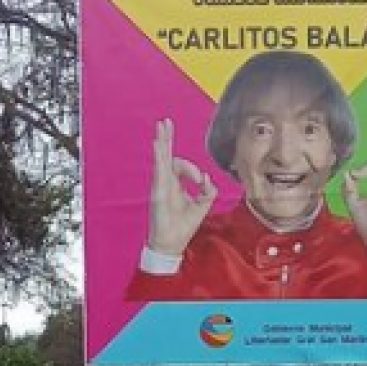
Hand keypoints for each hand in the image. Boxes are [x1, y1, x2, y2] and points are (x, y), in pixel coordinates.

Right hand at [147, 118, 216, 255]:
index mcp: (176, 184)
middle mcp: (167, 181)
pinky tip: (158, 143)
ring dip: (164, 141)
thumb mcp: (202, 206)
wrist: (172, 242)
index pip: (181, 165)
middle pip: (166, 155)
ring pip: (162, 158)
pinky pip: (159, 170)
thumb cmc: (183, 226)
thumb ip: (208, 191)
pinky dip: (159, 156)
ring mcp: (161, 184)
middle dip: (167, 138)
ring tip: (162, 126)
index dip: (193, 169)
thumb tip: (207, 178)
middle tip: (165, 121)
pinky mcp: (159, 190)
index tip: (201, 182)